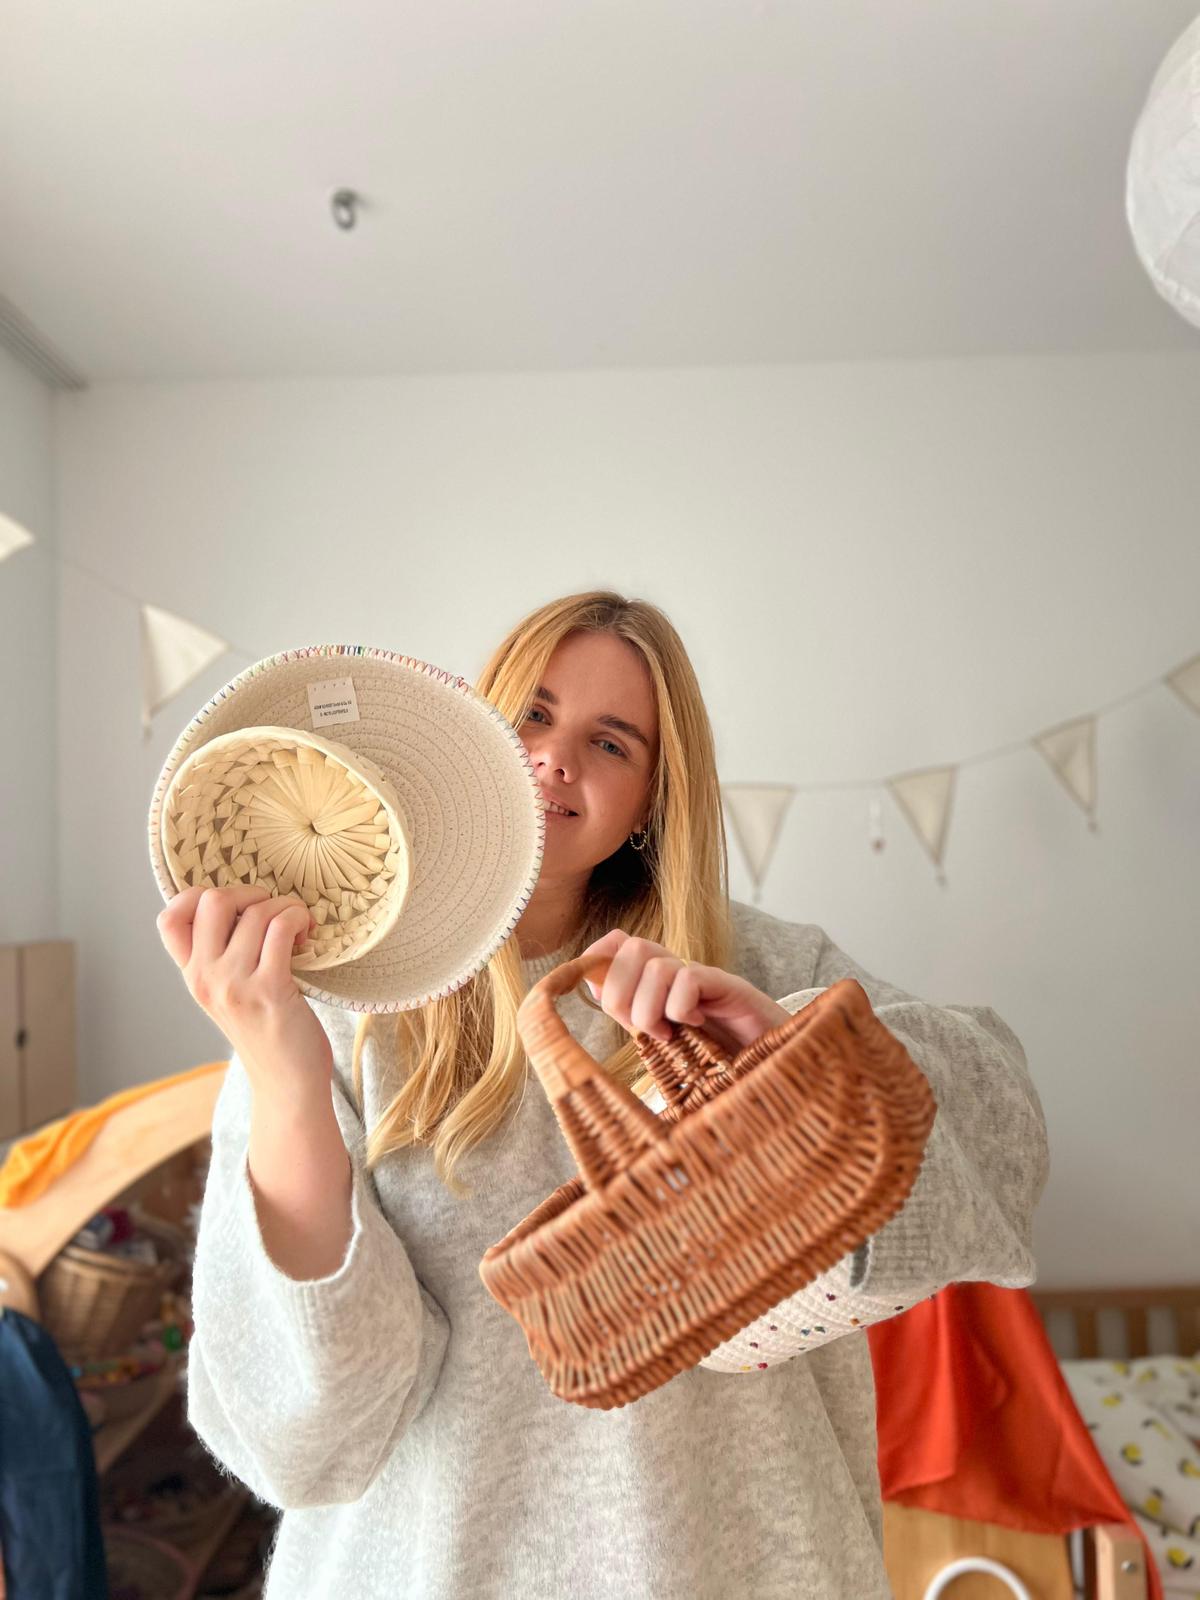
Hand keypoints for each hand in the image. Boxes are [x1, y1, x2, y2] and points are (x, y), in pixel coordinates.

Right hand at [156, 884, 332, 1106]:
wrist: (287, 1084)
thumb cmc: (267, 1033)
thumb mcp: (228, 995)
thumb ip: (221, 958)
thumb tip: (239, 904)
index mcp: (193, 976)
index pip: (169, 919)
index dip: (198, 895)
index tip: (235, 905)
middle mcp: (205, 978)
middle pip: (213, 900)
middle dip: (250, 892)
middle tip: (272, 911)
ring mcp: (234, 984)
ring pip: (257, 912)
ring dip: (287, 908)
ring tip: (298, 928)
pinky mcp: (269, 989)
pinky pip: (282, 928)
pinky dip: (299, 919)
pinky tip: (306, 935)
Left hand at [580, 928, 789, 1055]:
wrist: (770, 1076)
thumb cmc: (716, 1062)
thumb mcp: (666, 1040)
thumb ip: (633, 1013)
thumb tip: (593, 986)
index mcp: (659, 983)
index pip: (617, 944)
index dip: (599, 961)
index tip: (605, 999)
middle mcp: (680, 972)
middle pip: (631, 949)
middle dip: (621, 995)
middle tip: (645, 1029)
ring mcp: (705, 977)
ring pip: (654, 964)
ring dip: (650, 1009)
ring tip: (670, 1033)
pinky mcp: (730, 987)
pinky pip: (688, 978)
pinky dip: (680, 1008)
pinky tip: (695, 1025)